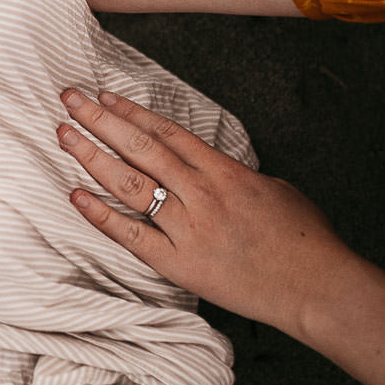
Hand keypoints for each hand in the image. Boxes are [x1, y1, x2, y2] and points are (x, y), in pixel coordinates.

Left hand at [54, 88, 357, 341]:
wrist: (319, 288)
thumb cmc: (306, 240)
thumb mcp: (275, 189)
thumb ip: (234, 176)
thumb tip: (209, 169)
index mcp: (225, 172)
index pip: (168, 132)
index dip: (132, 112)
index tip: (104, 96)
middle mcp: (202, 194)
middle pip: (141, 148)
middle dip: (101, 120)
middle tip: (70, 98)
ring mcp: (188, 229)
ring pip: (131, 184)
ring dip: (93, 156)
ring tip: (65, 134)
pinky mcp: (180, 264)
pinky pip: (132, 236)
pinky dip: (101, 216)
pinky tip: (75, 196)